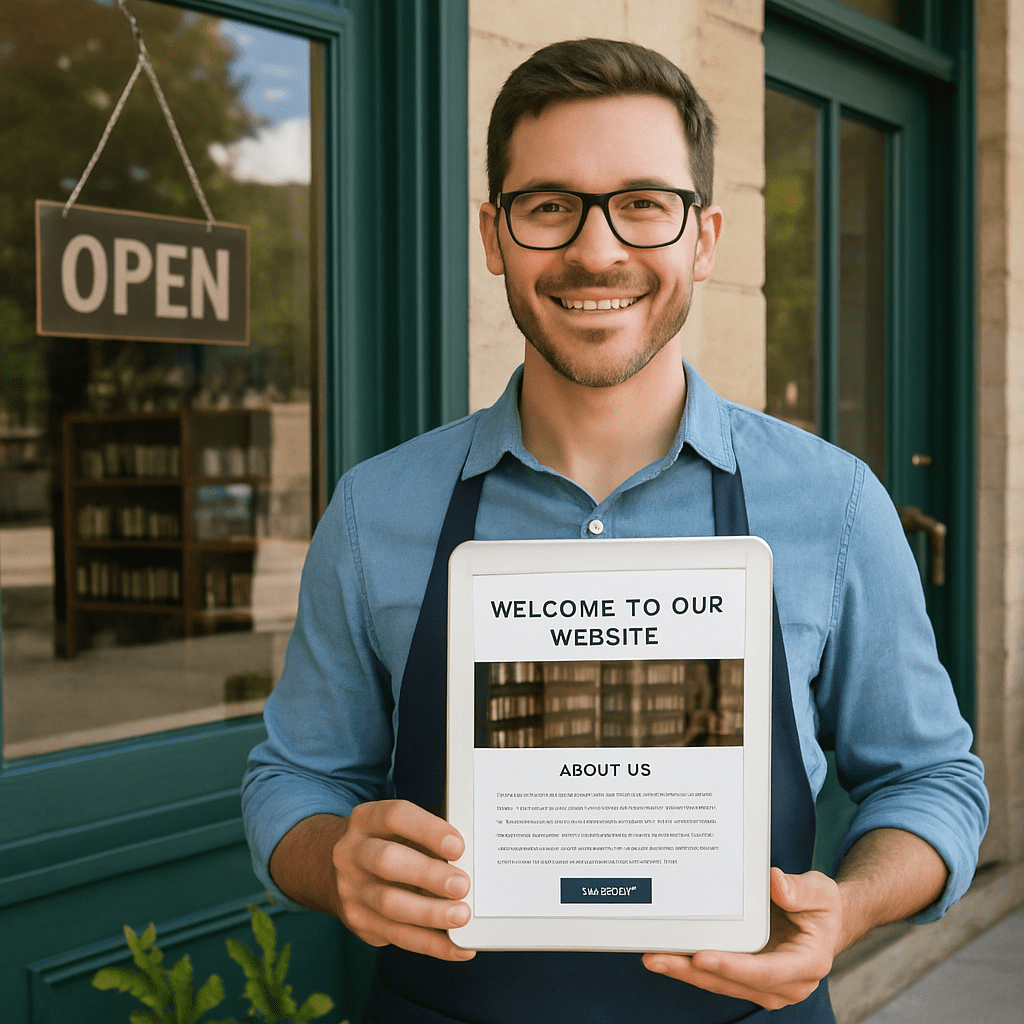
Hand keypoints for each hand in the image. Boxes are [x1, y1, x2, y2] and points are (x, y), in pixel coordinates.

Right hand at [331, 799, 475, 961]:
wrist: (341, 872)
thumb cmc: (389, 844)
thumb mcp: (400, 830)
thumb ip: (429, 839)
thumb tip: (472, 861)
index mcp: (367, 820)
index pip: (396, 817)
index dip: (428, 830)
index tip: (458, 846)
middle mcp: (353, 852)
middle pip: (387, 861)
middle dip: (428, 874)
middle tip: (462, 885)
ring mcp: (351, 889)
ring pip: (389, 903)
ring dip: (430, 913)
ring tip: (461, 916)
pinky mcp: (360, 922)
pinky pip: (398, 936)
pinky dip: (432, 944)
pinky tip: (459, 947)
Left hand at [642, 867, 841, 1010]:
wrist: (823, 922)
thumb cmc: (821, 907)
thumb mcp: (820, 892)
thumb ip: (800, 890)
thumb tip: (774, 882)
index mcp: (806, 964)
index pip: (764, 971)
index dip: (732, 966)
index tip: (701, 957)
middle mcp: (784, 983)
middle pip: (732, 982)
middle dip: (693, 972)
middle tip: (658, 958)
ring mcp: (764, 985)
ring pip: (719, 983)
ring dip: (685, 972)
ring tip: (653, 956)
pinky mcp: (748, 978)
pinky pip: (716, 975)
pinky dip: (691, 967)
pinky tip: (666, 954)